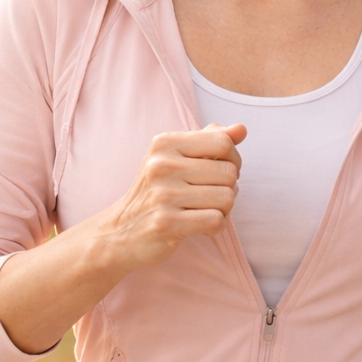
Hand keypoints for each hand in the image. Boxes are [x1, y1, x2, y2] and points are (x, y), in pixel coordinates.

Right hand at [100, 123, 246, 271]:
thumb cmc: (156, 193)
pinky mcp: (165, 223)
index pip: (223, 142)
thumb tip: (241, 129)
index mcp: (164, 143)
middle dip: (228, 188)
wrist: (120, 233)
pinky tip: (200, 227)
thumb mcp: (176, 159)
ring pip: (226, 198)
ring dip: (223, 210)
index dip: (233, 160)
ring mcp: (162, 194)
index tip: (219, 173)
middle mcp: (161, 165)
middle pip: (229, 173)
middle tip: (208, 198)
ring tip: (203, 212)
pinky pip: (216, 221)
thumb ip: (209, 141)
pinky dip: (216, 227)